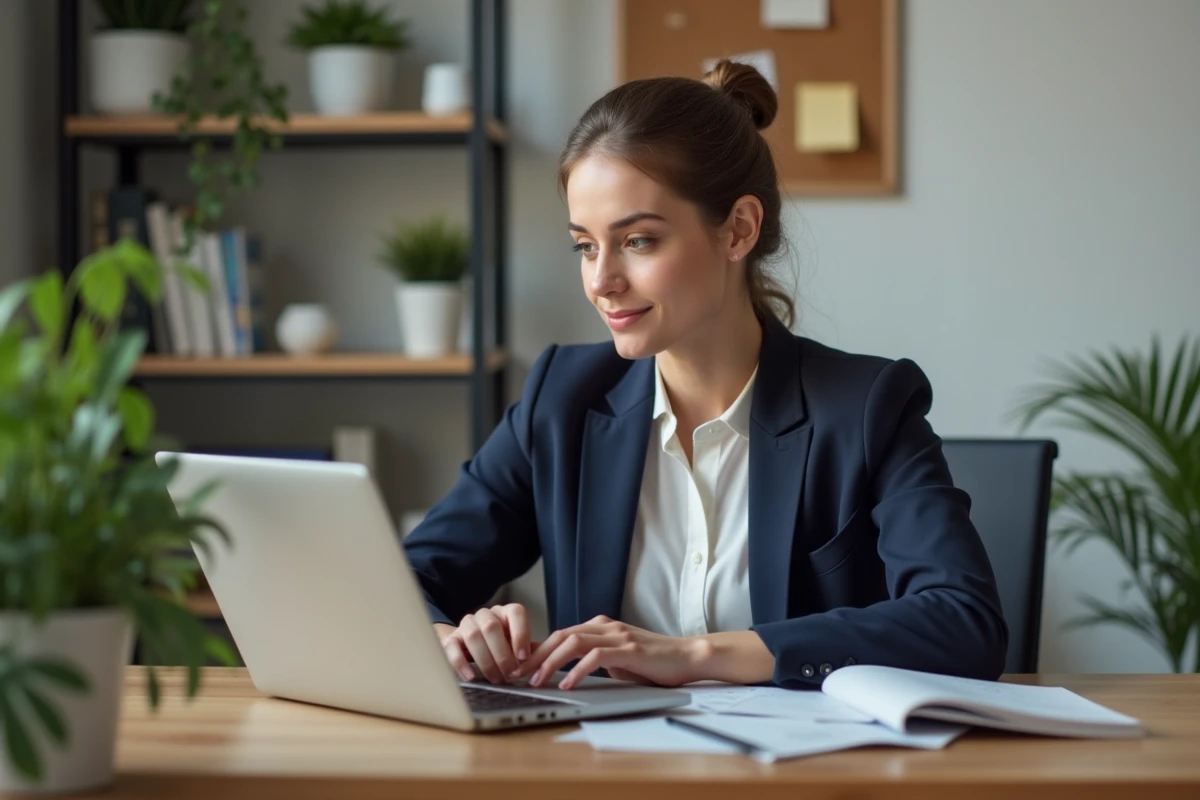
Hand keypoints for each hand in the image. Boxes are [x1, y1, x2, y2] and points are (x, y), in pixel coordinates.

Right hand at [434, 603, 533, 684]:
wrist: (471, 646)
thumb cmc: (501, 647)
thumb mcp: (518, 646)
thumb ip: (532, 651)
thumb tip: (547, 661)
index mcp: (506, 612)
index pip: (516, 612)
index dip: (521, 633)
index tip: (523, 657)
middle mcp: (486, 615)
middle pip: (491, 626)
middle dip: (502, 654)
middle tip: (510, 674)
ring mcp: (467, 624)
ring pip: (473, 635)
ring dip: (486, 660)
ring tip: (495, 678)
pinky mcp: (451, 639)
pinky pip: (452, 647)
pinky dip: (461, 663)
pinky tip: (471, 676)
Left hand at [513, 615, 701, 689]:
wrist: (687, 657)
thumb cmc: (652, 663)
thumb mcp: (615, 660)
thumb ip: (591, 659)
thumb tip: (561, 670)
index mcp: (600, 627)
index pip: (560, 634)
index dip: (536, 649)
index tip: (518, 666)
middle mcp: (605, 626)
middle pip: (560, 635)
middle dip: (535, 655)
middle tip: (516, 673)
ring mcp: (617, 636)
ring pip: (573, 642)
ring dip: (550, 662)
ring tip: (535, 680)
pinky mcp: (629, 650)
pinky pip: (595, 657)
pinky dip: (576, 670)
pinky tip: (566, 684)